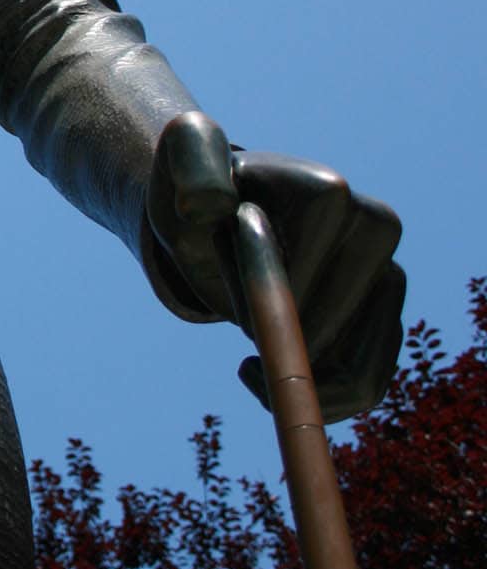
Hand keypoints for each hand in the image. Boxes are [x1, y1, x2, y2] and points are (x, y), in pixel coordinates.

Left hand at [146, 111, 404, 420]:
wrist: (224, 229)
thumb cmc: (199, 205)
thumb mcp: (180, 178)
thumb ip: (190, 170)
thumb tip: (206, 203)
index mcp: (328, 190)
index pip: (309, 260)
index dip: (269, 288)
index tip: (232, 285)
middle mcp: (375, 225)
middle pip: (334, 320)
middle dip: (277, 338)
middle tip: (241, 327)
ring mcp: (389, 273)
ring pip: (357, 368)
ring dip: (294, 379)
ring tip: (252, 357)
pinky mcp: (386, 317)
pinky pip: (365, 386)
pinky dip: (315, 399)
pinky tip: (276, 369)